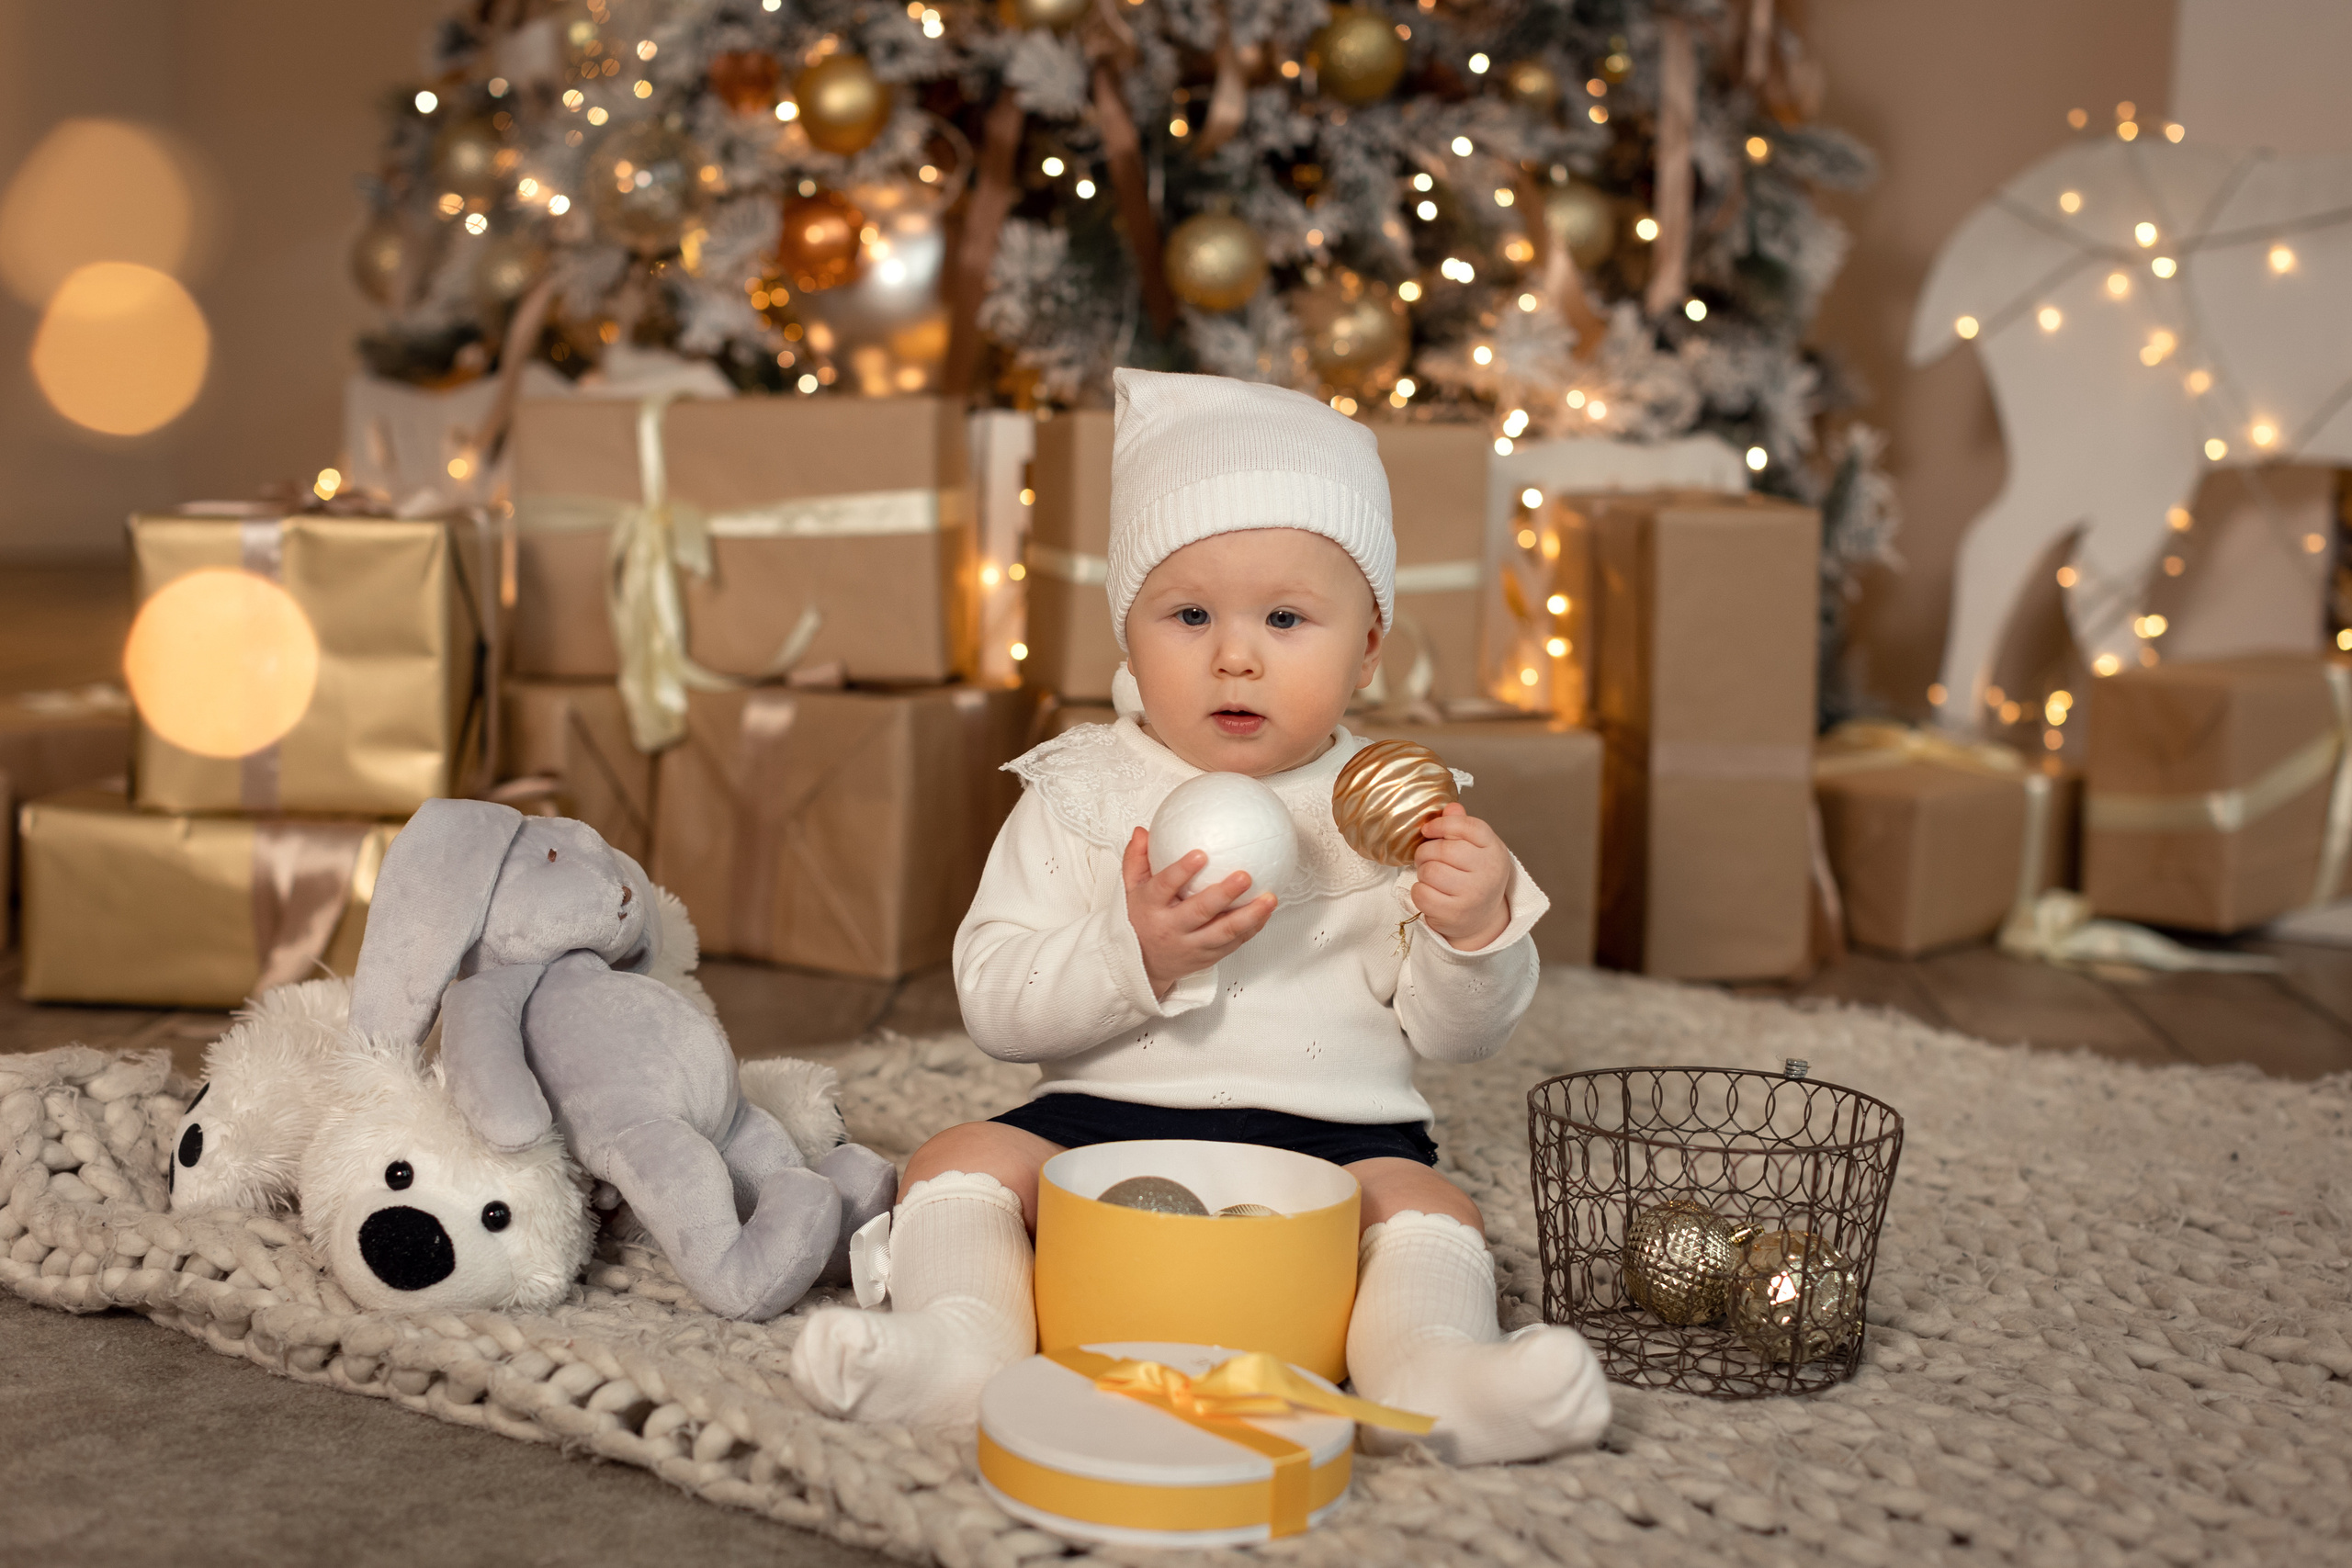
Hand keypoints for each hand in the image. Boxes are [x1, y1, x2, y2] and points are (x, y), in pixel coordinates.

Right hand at [1123, 827, 1277, 999]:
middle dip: (1224, 894)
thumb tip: (1142, 831)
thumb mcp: (1130, 890)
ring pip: (1224, 932)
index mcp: (1151, 907)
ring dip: (1250, 915)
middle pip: (1200, 911)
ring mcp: (1191, 945)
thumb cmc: (1140, 920)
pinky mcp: (1208, 957)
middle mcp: (1171, 928)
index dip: (1181, 871)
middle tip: (1245, 876)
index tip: (1200, 854)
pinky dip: (1252, 928)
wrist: (1143, 965)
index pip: (1164, 887)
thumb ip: (1136, 860)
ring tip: (1269, 898)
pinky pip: (1234, 943)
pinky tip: (1267, 912)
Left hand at [1410, 804, 1511, 950]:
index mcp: (1494, 849)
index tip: (1428, 830)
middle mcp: (1488, 872)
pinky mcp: (1455, 914)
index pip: (1467, 826)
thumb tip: (1450, 807)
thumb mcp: (1476, 849)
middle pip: (1442, 849)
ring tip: (1432, 877)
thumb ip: (1462, 826)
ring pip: (1430, 871)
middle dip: (1426, 852)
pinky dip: (1419, 891)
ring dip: (1423, 872)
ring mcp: (1473, 895)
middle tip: (1427, 858)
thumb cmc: (1474, 878)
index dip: (1441, 824)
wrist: (1483, 919)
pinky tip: (1430, 893)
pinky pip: (1421, 893)